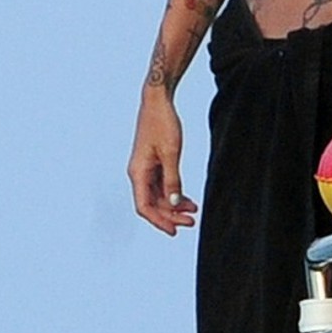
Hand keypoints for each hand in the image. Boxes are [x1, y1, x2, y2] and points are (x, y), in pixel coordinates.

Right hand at [127, 92, 197, 235]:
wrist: (158, 101)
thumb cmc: (163, 123)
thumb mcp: (171, 153)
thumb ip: (172, 180)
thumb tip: (173, 204)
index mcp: (138, 173)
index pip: (145, 207)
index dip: (159, 221)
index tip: (174, 231)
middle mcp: (138, 174)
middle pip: (152, 204)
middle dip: (170, 215)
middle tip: (191, 222)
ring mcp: (145, 169)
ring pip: (158, 196)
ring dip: (174, 206)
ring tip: (193, 212)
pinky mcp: (153, 163)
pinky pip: (162, 185)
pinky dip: (174, 194)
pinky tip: (188, 200)